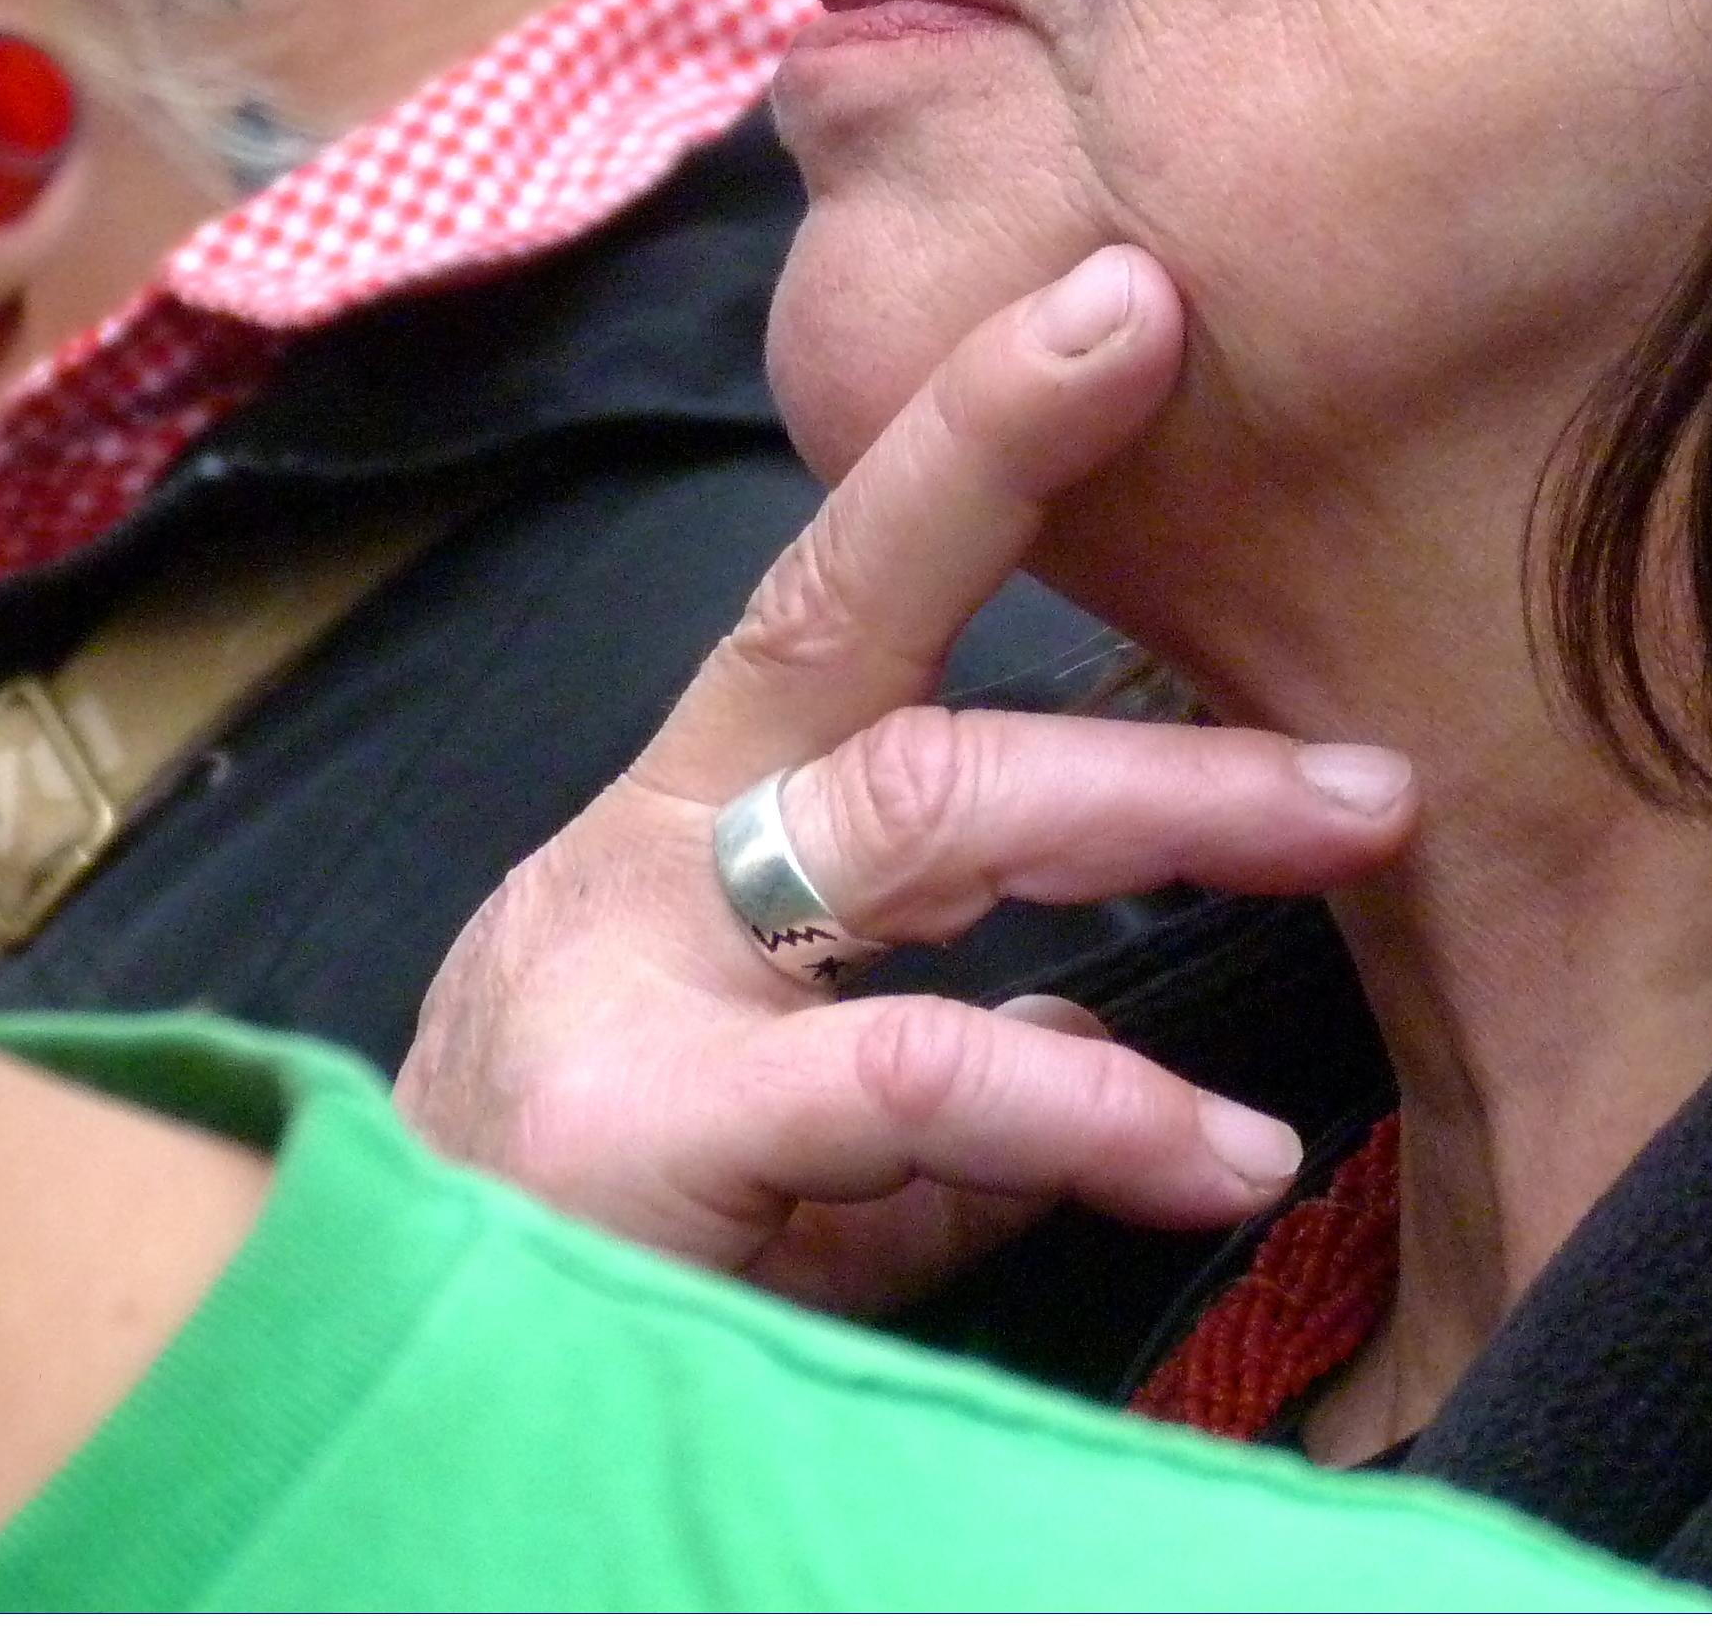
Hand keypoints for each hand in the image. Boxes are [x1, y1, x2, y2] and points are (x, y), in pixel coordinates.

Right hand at [395, 245, 1417, 1315]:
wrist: (339, 1405)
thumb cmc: (564, 1254)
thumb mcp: (759, 1133)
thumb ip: (921, 1078)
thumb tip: (1091, 1032)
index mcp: (683, 826)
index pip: (843, 587)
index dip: (980, 431)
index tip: (1136, 306)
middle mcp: (644, 867)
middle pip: (900, 694)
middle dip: (1148, 700)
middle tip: (1371, 759)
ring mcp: (627, 990)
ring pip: (921, 820)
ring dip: (1158, 810)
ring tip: (1352, 832)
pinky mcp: (630, 1139)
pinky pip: (911, 1079)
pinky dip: (1089, 1105)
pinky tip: (1218, 1152)